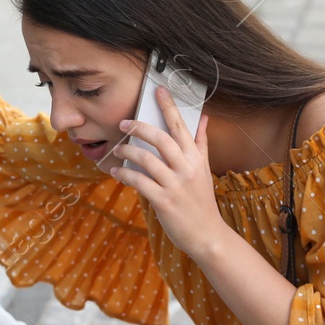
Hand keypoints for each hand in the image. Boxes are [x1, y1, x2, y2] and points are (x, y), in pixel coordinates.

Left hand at [108, 87, 231, 261]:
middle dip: (139, 127)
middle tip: (123, 123)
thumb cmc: (201, 200)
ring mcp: (176, 185)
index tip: (158, 90)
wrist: (207, 234)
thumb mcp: (204, 169)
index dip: (169, 106)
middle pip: (161, 138)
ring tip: (116, 149)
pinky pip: (140, 182)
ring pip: (147, 159)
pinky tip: (117, 172)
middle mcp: (187, 167)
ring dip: (127, 152)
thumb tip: (204, 117)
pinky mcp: (164, 201)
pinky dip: (125, 174)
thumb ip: (201, 142)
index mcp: (196, 157)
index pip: (181, 125)